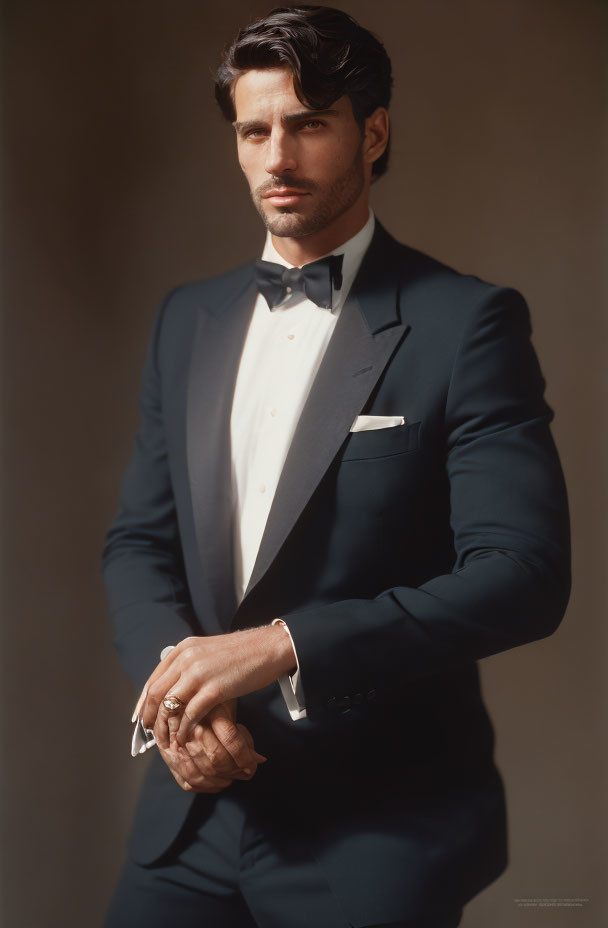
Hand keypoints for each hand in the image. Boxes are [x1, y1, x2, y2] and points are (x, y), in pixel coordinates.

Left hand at [140, 626, 295, 745]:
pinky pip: (190, 714)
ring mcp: (199, 673)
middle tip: (149, 732)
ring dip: (165, 726)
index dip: (143, 700)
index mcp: (183, 649)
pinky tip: (184, 738)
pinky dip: (184, 729)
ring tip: (165, 739)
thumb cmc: (242, 652)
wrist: (269, 647)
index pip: (154, 678)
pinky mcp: (214, 689)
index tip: (139, 717)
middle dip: (149, 716)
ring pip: (170, 705)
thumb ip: (189, 664)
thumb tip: (174, 685)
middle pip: (156, 693)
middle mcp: (186, 658)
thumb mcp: (208, 650)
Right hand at [156, 699, 266, 792]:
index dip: (244, 756)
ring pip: (201, 774)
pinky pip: (188, 781)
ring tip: (232, 778)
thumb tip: (260, 759)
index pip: (230, 739)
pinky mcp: (169, 758)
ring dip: (221, 780)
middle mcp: (187, 730)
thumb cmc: (207, 707)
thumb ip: (242, 737)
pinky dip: (205, 787)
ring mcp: (175, 746)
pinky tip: (217, 784)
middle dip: (234, 770)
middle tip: (244, 771)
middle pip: (216, 759)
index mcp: (204, 713)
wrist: (180, 704)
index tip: (252, 764)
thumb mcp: (227, 713)